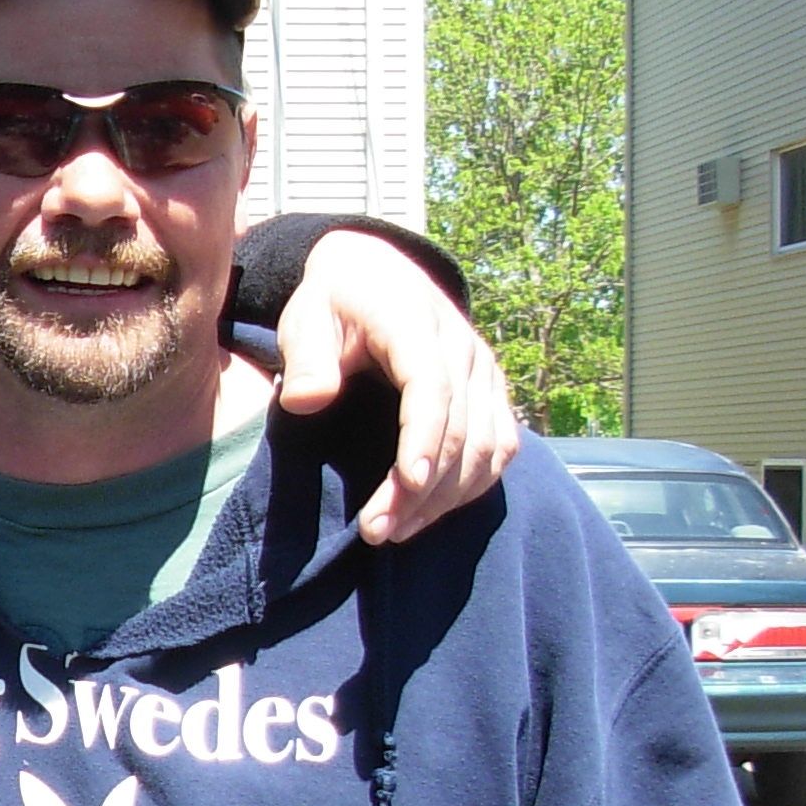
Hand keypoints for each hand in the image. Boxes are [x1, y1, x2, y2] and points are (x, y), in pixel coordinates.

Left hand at [272, 227, 518, 544]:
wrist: (376, 274)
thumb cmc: (334, 303)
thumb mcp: (306, 317)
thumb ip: (306, 358)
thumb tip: (306, 401)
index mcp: (416, 326)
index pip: (432, 389)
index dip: (424, 439)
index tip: (407, 485)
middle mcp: (463, 349)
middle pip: (461, 429)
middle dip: (423, 489)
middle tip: (377, 531)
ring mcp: (483, 373)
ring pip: (487, 445)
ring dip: (447, 497)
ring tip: (396, 531)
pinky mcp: (490, 393)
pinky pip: (500, 446)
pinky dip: (473, 484)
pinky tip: (431, 512)